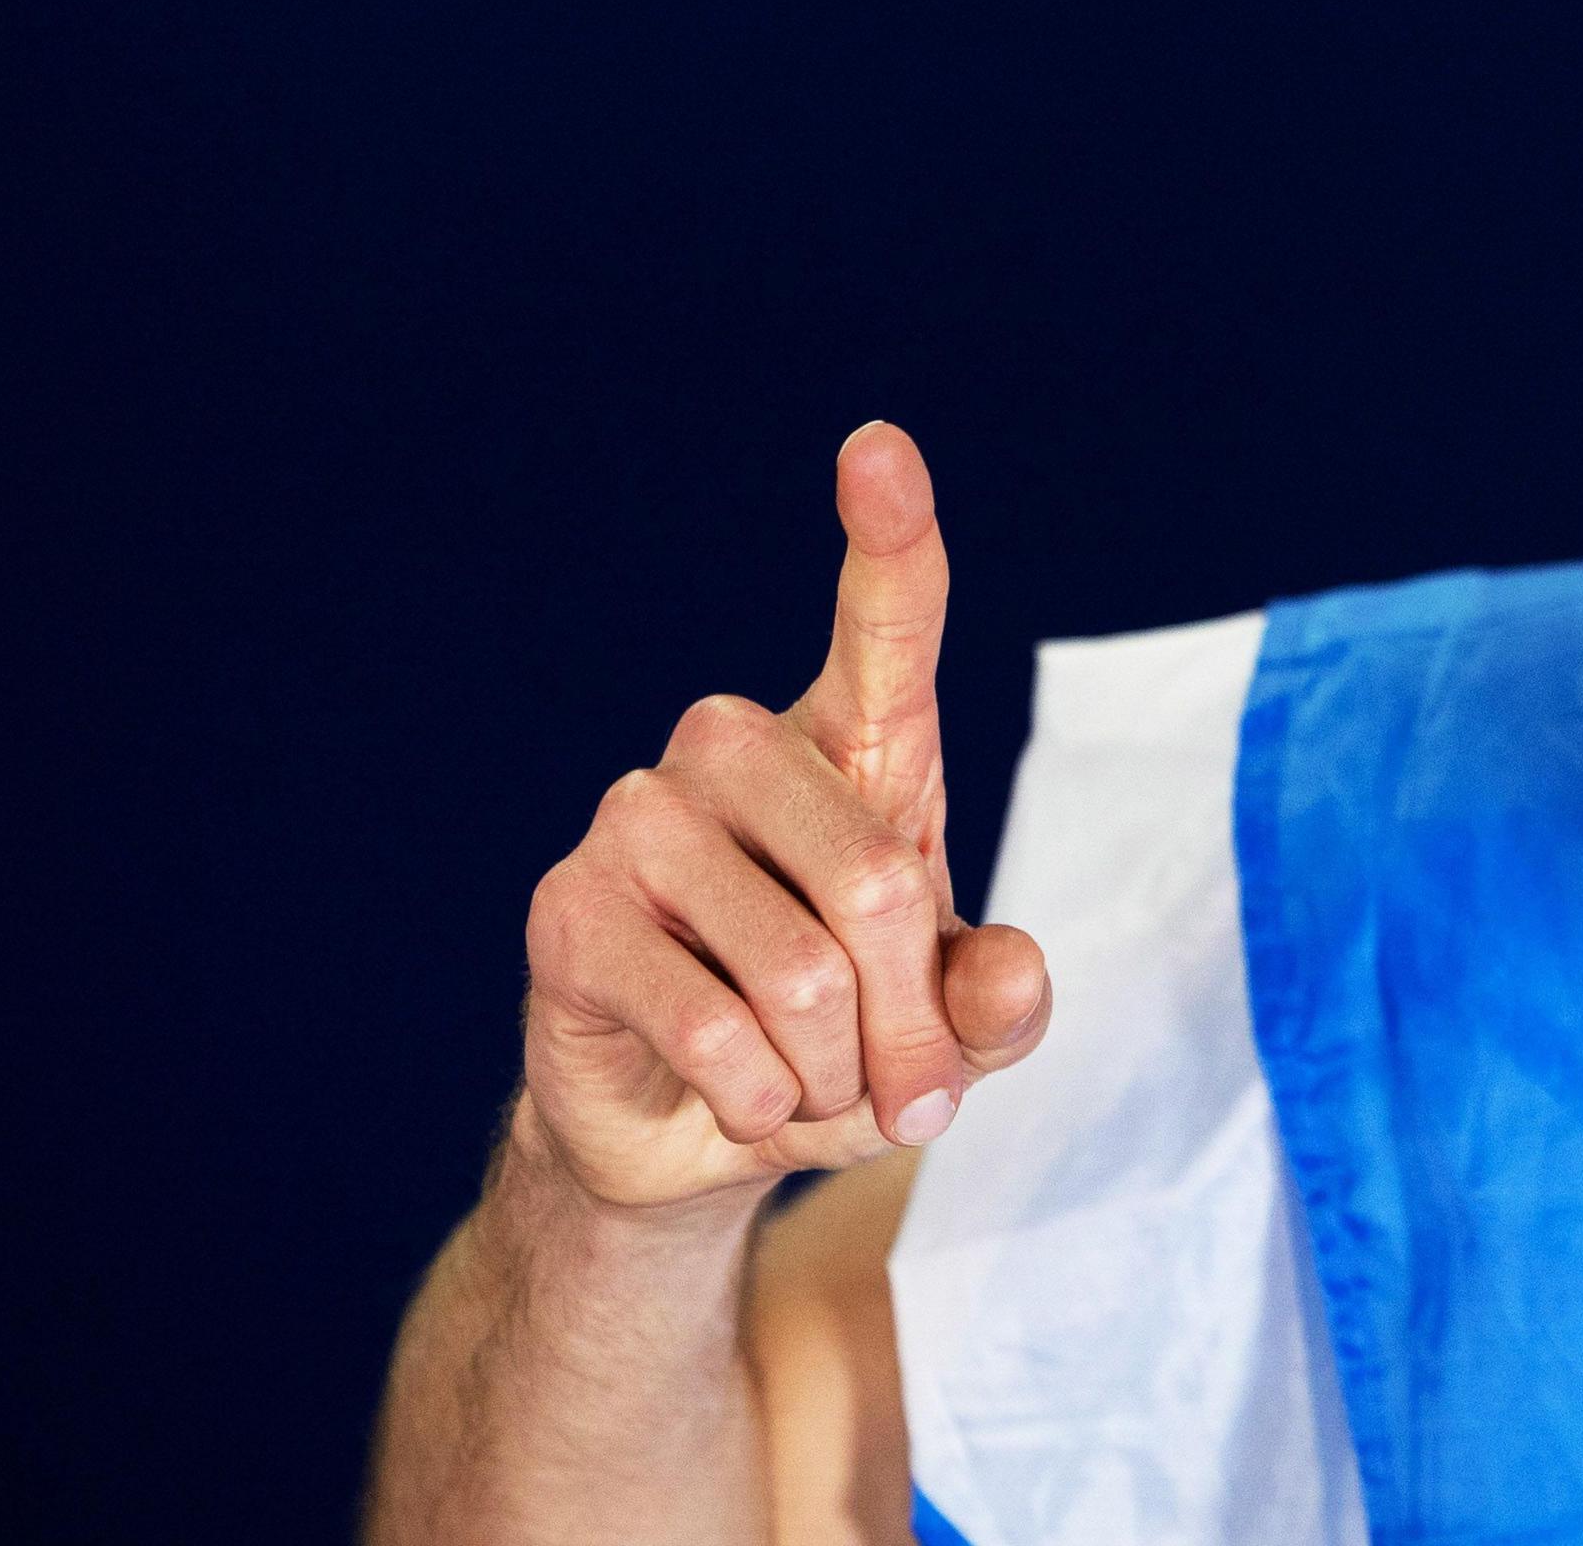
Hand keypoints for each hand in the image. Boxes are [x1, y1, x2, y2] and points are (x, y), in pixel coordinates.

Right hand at [515, 422, 1050, 1212]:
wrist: (694, 1136)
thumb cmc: (839, 1044)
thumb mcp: (951, 1034)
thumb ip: (999, 1006)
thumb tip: (1014, 978)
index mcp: (849, 750)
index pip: (882, 627)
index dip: (888, 536)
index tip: (881, 446)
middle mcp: (734, 754)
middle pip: (877, 882)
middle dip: (907, 1022)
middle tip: (897, 1082)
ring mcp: (638, 823)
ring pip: (802, 971)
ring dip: (831, 1074)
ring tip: (806, 1084)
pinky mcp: (568, 915)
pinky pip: (713, 1028)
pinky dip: (758, 1100)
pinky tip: (739, 1098)